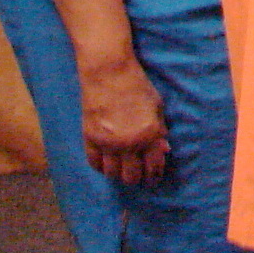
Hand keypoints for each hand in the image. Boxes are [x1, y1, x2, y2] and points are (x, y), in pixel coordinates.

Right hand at [79, 54, 167, 183]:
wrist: (109, 74)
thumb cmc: (137, 86)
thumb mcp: (156, 105)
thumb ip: (159, 129)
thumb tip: (164, 149)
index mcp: (149, 133)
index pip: (153, 165)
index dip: (154, 174)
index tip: (154, 177)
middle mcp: (129, 143)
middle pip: (131, 176)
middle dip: (137, 178)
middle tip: (139, 176)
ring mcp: (107, 143)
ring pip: (112, 174)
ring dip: (119, 174)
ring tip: (124, 170)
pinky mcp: (90, 140)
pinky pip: (95, 164)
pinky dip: (101, 167)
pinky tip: (107, 163)